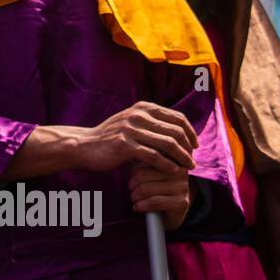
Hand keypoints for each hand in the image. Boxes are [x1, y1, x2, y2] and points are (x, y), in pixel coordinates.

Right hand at [74, 102, 197, 174]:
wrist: (84, 145)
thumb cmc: (111, 137)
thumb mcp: (131, 122)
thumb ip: (151, 123)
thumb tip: (179, 131)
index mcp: (143, 108)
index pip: (177, 117)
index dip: (190, 132)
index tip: (195, 146)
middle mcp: (138, 115)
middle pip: (175, 131)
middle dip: (188, 148)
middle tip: (192, 161)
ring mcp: (130, 129)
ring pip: (167, 144)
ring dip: (181, 158)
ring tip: (187, 167)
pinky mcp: (124, 145)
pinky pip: (153, 156)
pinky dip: (167, 165)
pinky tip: (172, 171)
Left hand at [129, 162, 190, 229]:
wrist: (168, 211)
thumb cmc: (154, 186)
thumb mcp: (147, 168)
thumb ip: (141, 158)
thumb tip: (128, 154)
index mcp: (172, 158)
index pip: (145, 159)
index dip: (133, 169)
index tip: (131, 176)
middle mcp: (180, 170)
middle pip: (143, 174)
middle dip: (132, 184)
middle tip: (131, 189)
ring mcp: (182, 186)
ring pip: (146, 189)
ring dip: (135, 196)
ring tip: (134, 198)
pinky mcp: (181, 202)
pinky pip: (154, 202)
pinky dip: (141, 205)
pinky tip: (137, 207)